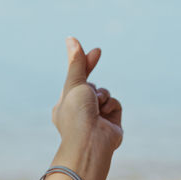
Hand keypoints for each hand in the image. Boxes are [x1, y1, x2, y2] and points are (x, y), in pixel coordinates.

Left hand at [34, 37, 122, 179]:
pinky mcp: (111, 122)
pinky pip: (115, 103)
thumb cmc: (77, 113)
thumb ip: (76, 62)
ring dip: (101, 95)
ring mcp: (96, 116)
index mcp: (66, 103)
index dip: (84, 63)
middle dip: (93, 75)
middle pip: (91, 84)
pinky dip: (111, 105)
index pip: (76, 79)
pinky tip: (104, 116)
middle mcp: (80, 110)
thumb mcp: (74, 84)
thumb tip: (71, 38)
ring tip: (96, 106)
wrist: (91, 141)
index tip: (95, 50)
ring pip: (104, 92)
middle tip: (97, 52)